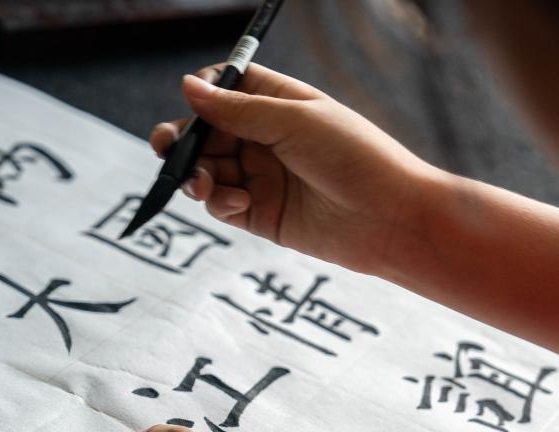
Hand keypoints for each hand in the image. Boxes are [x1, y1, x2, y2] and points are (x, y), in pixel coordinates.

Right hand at [150, 65, 434, 274]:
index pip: (224, 89)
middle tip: (167, 150)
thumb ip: (237, 109)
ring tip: (204, 185)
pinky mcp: (260, 214)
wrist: (391, 218)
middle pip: (205, 134)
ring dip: (197, 175)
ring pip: (207, 170)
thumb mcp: (294, 121)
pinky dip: (219, 202)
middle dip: (183, 142)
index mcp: (276, 103)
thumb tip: (187, 86)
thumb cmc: (355, 157)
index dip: (202, 95)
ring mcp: (261, 177)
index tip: (193, 105)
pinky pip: (221, 204)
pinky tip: (239, 203)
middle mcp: (265, 138)